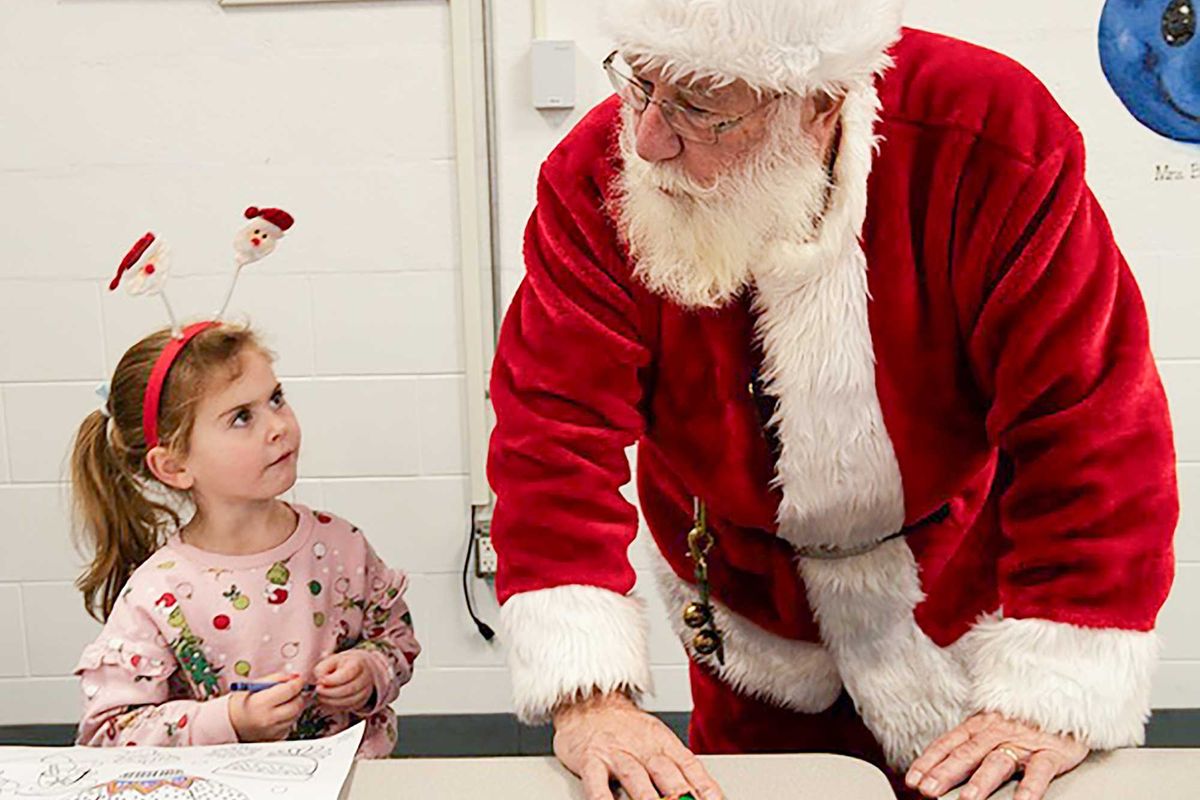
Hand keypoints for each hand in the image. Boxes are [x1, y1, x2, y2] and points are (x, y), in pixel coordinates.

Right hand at [228, 672, 305, 741]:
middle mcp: (268, 719)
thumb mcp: (255, 684)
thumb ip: (277, 678)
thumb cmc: (241, 702)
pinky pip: (290, 724)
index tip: (299, 679)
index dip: (298, 682)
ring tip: (282, 702)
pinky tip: (278, 713)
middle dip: (298, 695)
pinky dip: (289, 717)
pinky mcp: (275, 738)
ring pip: (296, 715)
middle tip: (292, 690)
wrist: (229, 723)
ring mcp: (272, 731)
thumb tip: (295, 677)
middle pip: (297, 705)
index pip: (290, 690)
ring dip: (294, 705)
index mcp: (261, 703)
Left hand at [314, 651, 374, 711]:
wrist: (356, 670)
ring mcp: (365, 690)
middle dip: (330, 692)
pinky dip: (336, 706)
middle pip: (349, 689)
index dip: (332, 680)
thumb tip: (320, 681)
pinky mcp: (362, 701)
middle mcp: (365, 677)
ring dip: (331, 701)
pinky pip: (349, 708)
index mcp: (357, 663)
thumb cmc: (340, 666)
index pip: (347, 674)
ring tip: (321, 696)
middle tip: (318, 689)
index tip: (320, 681)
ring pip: (349, 701)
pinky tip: (328, 700)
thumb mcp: (330, 661)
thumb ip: (322, 669)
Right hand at [552, 691, 723, 799]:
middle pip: (665, 772)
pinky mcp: (589, 760)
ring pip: (634, 776)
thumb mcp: (654, 738)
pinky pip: (596, 783)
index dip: (705, 787)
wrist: (587, 702)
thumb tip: (699, 794)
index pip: (689, 767)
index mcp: (663, 742)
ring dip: (647, 798)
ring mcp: (615, 753)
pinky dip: (603, 798)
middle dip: (680, 795)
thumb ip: (674, 766)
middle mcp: (642, 747)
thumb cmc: (623, 727)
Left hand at [905, 712, 1088, 799]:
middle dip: (945, 773)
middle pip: (966, 753)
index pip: (948, 744)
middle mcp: (997, 732)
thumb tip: (939, 766)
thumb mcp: (991, 724)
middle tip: (928, 790)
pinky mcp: (1051, 752)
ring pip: (998, 762)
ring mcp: (1023, 742)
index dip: (929, 762)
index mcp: (979, 725)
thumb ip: (969, 743)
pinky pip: (1040, 771)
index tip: (912, 780)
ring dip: (980, 781)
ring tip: (967, 799)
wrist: (1066, 699)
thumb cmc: (1024, 718)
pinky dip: (1030, 787)